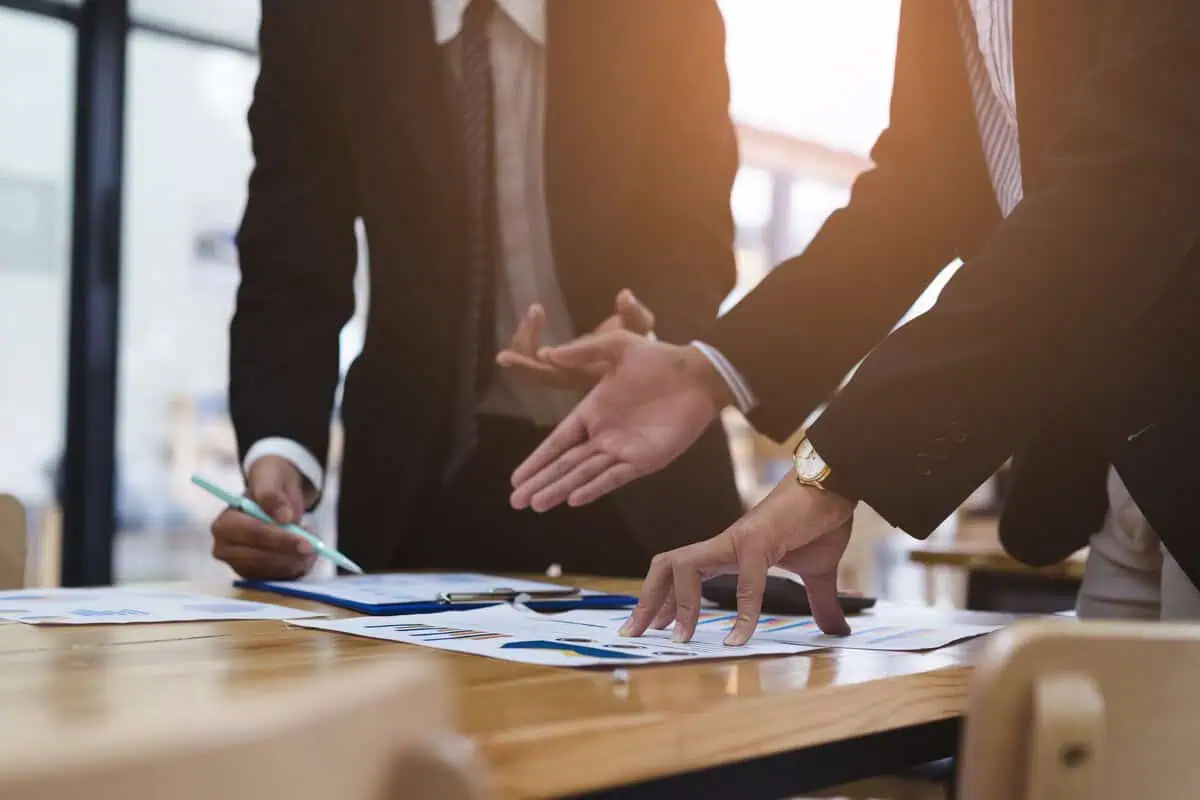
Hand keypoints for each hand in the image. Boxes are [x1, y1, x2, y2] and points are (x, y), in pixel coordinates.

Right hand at [210, 455, 317, 579]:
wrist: (275, 495)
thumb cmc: (269, 484)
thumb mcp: (270, 478)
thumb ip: (273, 495)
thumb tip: (283, 516)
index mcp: (224, 525)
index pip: (254, 536)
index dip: (280, 540)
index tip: (306, 542)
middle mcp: (226, 550)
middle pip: (261, 559)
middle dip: (291, 554)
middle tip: (316, 546)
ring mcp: (240, 565)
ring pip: (273, 572)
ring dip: (297, 561)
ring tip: (312, 541)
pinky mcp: (255, 576)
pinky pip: (280, 578)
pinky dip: (297, 568)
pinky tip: (306, 553)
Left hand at [495, 289, 654, 390]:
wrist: (637, 360)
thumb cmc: (638, 344)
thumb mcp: (641, 327)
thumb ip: (635, 312)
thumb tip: (624, 295)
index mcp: (593, 373)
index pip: (569, 374)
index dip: (556, 365)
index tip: (543, 352)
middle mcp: (575, 377)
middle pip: (544, 378)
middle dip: (524, 366)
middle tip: (502, 357)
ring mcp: (563, 371)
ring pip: (535, 366)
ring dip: (526, 342)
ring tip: (535, 311)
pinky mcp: (557, 362)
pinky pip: (534, 356)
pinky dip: (530, 337)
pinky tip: (535, 314)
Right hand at [510, 332, 733, 510]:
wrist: (699, 374)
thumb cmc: (659, 359)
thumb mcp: (618, 345)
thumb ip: (583, 350)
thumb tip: (549, 353)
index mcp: (593, 411)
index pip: (557, 441)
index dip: (537, 459)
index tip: (516, 477)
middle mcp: (603, 435)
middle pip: (565, 464)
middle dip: (541, 482)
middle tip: (516, 502)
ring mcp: (623, 450)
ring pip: (584, 475)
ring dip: (560, 489)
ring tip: (537, 505)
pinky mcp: (645, 461)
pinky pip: (614, 477)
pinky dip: (594, 488)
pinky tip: (573, 500)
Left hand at [619, 477, 855, 645]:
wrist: (837, 490)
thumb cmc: (820, 522)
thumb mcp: (817, 575)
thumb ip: (820, 604)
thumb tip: (837, 631)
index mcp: (730, 552)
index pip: (680, 574)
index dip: (663, 600)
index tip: (654, 628)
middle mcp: (724, 546)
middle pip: (666, 566)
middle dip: (647, 601)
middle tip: (634, 634)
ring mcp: (737, 541)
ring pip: (684, 567)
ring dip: (677, 604)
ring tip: (680, 640)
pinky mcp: (759, 541)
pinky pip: (745, 580)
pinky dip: (742, 612)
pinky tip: (739, 640)